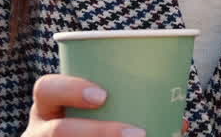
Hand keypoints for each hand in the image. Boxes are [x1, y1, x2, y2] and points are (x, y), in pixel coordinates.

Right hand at [21, 74, 145, 136]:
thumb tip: (182, 122)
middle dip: (96, 133)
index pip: (46, 89)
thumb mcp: (98, 115)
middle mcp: (38, 132)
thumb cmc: (88, 125)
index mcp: (48, 108)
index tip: (104, 96)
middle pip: (55, 132)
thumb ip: (130, 108)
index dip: (70, 89)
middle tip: (138, 134)